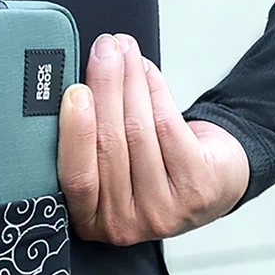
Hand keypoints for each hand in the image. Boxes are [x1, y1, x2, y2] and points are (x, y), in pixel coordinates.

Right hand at [58, 34, 249, 245]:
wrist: (205, 187)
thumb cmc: (143, 172)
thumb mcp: (101, 170)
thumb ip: (83, 143)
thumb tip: (69, 84)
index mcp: (87, 221)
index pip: (76, 177)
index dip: (76, 132)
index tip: (74, 91)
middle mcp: (122, 225)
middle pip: (109, 147)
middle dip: (105, 89)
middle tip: (102, 50)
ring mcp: (161, 212)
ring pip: (138, 133)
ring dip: (129, 82)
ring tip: (122, 49)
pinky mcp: (196, 191)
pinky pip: (169, 129)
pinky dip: (156, 92)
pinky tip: (145, 70)